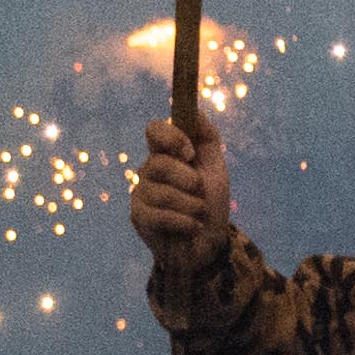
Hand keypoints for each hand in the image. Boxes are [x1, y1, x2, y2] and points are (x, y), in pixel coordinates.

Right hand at [130, 115, 231, 263]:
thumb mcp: (215, 167)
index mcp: (166, 153)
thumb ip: (207, 137)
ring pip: (162, 192)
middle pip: (159, 163)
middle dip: (187, 179)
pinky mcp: (139, 216)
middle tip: (200, 191)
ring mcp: (141, 193)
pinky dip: (184, 222)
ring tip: (199, 214)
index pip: (154, 130)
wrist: (210, 242)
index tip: (190, 153)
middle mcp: (149, 170)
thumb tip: (196, 112)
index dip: (170, 137)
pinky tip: (192, 227)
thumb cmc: (211, 202)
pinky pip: (159, 215)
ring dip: (191, 205)